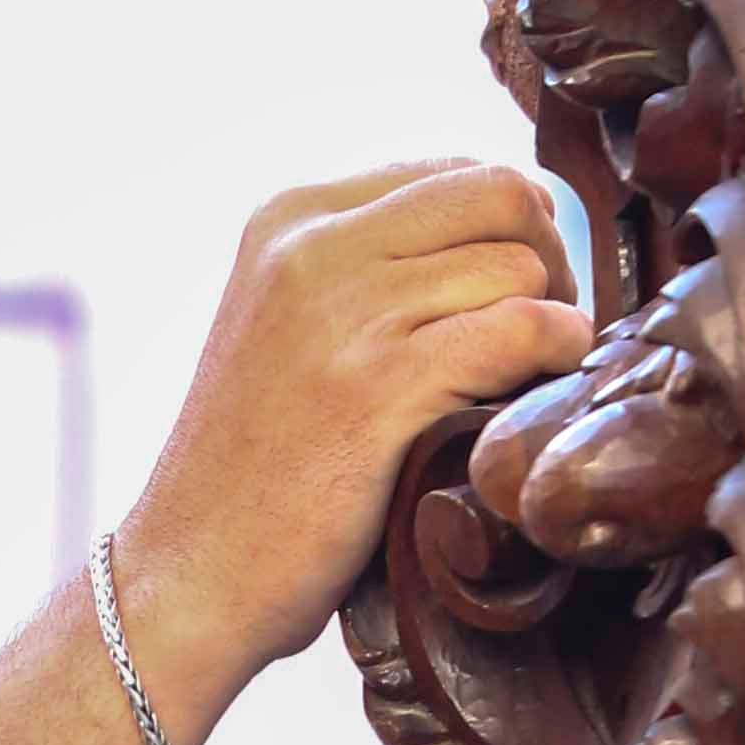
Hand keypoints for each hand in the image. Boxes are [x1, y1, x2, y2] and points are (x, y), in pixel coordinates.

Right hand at [121, 163, 592, 698]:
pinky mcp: (380, 389)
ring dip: (551, 325)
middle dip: (548, 261)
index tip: (509, 300)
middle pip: (500, 198)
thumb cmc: (257, 470)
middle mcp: (313, 247)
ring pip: (518, 268)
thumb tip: (512, 237)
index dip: (510, 230)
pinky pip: (521, 331)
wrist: (190, 573)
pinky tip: (536, 396)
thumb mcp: (290, 327)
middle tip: (540, 338)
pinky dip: (554, 358)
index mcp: (291, 218)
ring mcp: (345, 314)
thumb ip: (369, 270)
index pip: (453, 171)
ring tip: (525, 384)